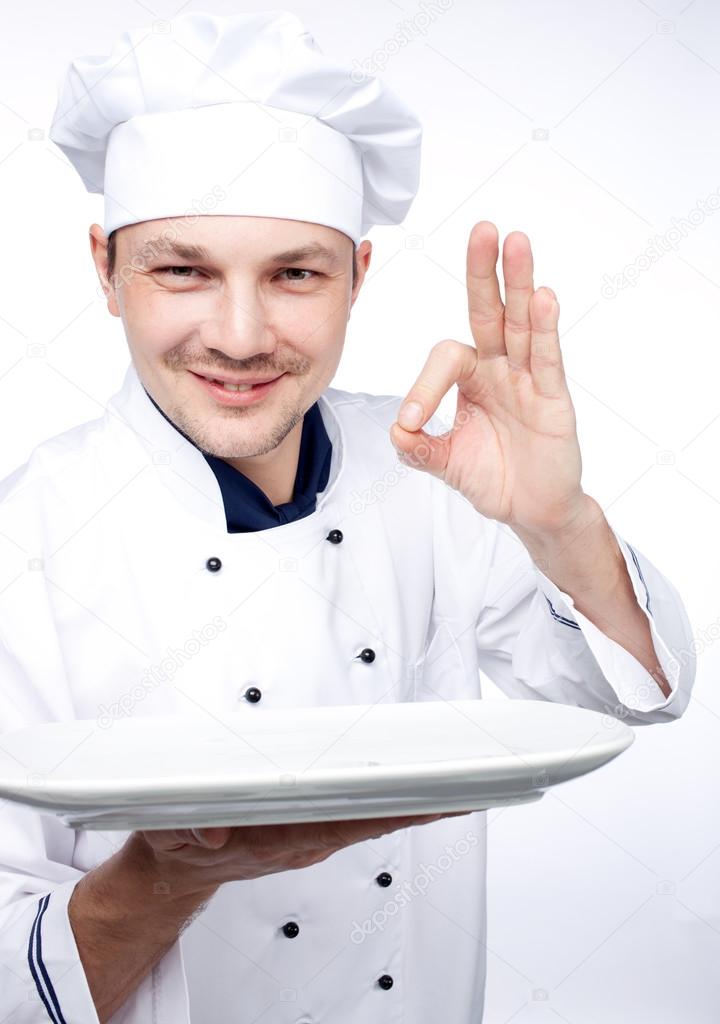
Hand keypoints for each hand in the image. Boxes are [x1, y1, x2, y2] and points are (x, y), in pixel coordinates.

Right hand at [135, 810, 469, 889]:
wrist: (173, 871)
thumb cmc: (179, 847)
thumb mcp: (172, 834)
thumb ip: (191, 830)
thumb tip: (216, 832)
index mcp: (279, 841)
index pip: (348, 821)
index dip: (392, 808)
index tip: (432, 797)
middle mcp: (305, 840)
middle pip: (375, 818)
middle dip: (424, 802)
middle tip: (473, 781)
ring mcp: (310, 836)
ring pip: (373, 817)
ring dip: (417, 802)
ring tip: (461, 781)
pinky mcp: (309, 829)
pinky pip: (360, 816)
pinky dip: (393, 802)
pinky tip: (417, 792)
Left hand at [390, 221, 586, 536]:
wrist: (531, 510)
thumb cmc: (492, 477)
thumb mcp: (444, 463)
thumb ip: (419, 447)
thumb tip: (398, 430)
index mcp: (472, 376)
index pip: (446, 356)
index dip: (425, 384)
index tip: (412, 421)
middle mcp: (501, 368)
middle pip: (491, 310)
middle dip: (485, 271)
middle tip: (482, 228)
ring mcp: (529, 379)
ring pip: (523, 323)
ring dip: (520, 282)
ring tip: (516, 241)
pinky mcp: (554, 398)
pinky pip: (548, 359)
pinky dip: (545, 329)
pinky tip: (543, 298)